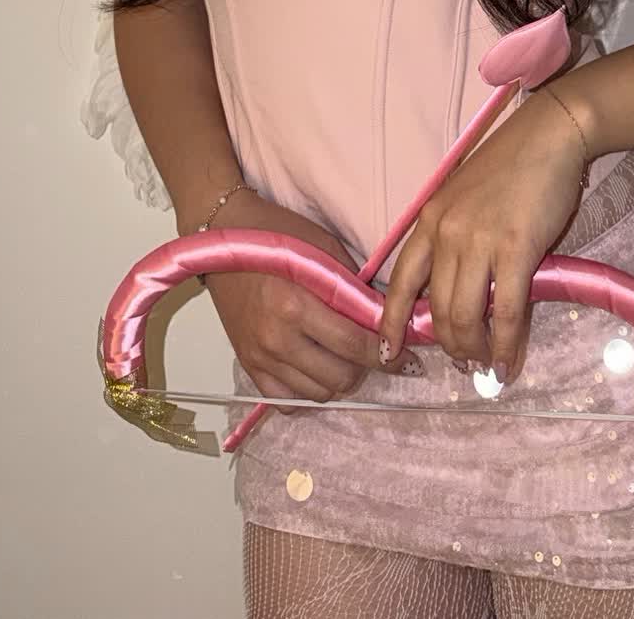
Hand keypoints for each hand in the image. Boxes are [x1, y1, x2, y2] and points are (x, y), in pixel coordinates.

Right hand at [200, 191, 418, 412]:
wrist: (227, 233)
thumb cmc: (278, 233)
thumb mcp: (324, 248)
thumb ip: (353, 289)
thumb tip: (384, 323)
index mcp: (296, 305)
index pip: (354, 345)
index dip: (386, 355)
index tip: (406, 357)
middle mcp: (277, 338)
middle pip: (339, 378)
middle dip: (365, 366)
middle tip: (372, 350)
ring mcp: (260, 356)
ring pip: (318, 394)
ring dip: (339, 379)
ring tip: (344, 356)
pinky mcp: (248, 365)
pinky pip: (287, 401)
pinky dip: (308, 391)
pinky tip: (316, 369)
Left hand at [375, 88, 589, 388]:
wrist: (550, 135)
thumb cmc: (510, 166)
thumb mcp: (464, 200)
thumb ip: (455, 242)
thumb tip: (459, 296)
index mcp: (428, 220)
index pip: (399, 282)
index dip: (390, 325)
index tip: (387, 355)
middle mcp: (445, 232)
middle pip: (434, 308)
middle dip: (448, 345)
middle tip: (463, 363)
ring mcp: (478, 241)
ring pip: (464, 316)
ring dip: (473, 349)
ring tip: (484, 364)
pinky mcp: (515, 248)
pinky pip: (504, 311)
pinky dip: (504, 344)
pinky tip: (507, 362)